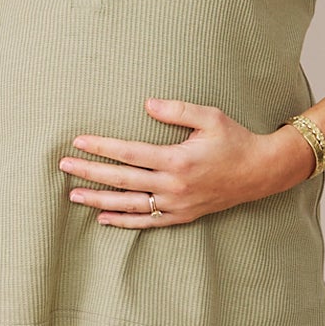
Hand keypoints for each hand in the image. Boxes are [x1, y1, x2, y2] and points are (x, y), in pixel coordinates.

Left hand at [59, 99, 316, 226]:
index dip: (101, 147)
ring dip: (99, 200)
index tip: (78, 142)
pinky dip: (124, 221)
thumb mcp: (210, 117)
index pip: (129, 153)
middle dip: (90, 173)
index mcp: (177, 160)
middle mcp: (174, 186)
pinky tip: (103, 217)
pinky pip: (147, 222)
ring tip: (73, 195)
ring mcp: (177, 205)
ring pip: (130, 205)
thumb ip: (177, 110)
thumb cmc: (235, 140)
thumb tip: (146, 103)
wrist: (260, 172)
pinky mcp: (182, 216)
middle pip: (122, 180)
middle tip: (63, 167)